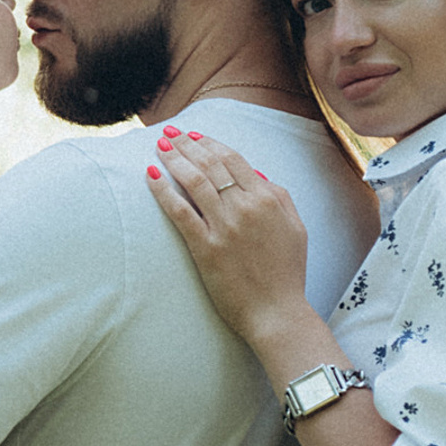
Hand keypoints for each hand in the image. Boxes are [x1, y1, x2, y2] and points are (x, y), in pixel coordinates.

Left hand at [145, 128, 316, 349]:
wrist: (277, 313)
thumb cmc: (287, 273)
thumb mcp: (295, 228)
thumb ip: (280, 197)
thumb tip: (256, 175)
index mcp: (268, 198)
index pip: (232, 159)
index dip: (210, 143)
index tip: (194, 135)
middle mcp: (245, 207)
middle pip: (210, 164)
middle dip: (186, 143)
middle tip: (169, 133)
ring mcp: (224, 227)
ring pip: (193, 181)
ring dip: (173, 158)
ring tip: (158, 146)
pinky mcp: (205, 247)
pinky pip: (180, 211)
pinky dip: (163, 190)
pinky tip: (151, 176)